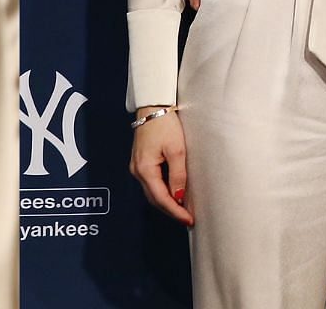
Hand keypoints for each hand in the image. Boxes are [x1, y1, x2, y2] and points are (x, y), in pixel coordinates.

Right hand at [129, 108, 191, 226]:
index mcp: (144, 169)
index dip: (176, 211)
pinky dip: (162, 192)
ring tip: (183, 209)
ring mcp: (136, 166)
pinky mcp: (140, 161)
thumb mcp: (177, 150)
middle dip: (171, 210)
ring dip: (167, 202)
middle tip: (188, 219)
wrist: (153, 106)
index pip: (161, 199)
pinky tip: (173, 193)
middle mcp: (137, 170)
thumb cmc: (164, 124)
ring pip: (152, 192)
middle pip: (154, 199)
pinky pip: (151, 183)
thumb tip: (179, 197)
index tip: (189, 220)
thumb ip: (178, 175)